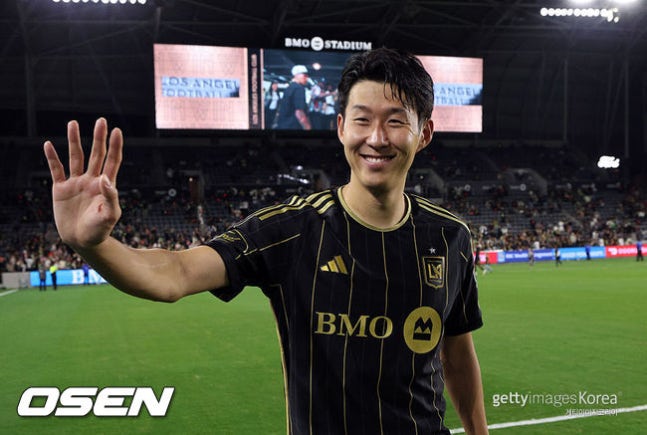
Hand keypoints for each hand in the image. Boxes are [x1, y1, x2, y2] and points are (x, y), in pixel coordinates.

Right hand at [44, 118, 122, 249]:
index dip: (115, 146)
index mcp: (106, 185)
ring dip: (74, 141)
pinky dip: (52, 158)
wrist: (83, 241)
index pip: (112, 161)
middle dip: (98, 138)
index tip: (117, 130)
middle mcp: (91, 180)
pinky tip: (48, 145)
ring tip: (73, 123)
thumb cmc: (100, 230)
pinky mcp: (61, 189)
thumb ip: (111, 197)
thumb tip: (105, 177)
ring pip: (75, 157)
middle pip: (95, 154)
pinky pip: (56, 170)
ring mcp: (76, 183)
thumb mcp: (110, 215)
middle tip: (101, 120)